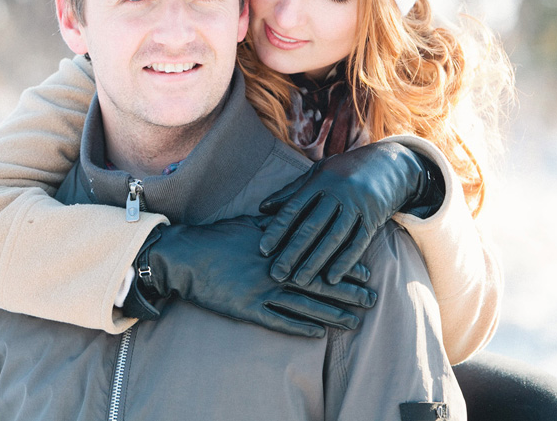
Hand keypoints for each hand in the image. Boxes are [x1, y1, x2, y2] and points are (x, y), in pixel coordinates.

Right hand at [122, 215, 376, 337]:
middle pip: (319, 282)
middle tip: (372, 298)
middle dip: (348, 292)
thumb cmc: (215, 238)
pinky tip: (318, 334)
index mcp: (277, 247)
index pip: (319, 256)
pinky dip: (300, 328)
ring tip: (354, 321)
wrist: (184, 256)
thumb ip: (275, 227)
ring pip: (305, 306)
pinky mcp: (247, 309)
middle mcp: (274, 269)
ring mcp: (261, 291)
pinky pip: (279, 322)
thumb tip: (295, 221)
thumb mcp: (248, 225)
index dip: (343, 265)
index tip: (366, 271)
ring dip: (332, 314)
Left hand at [259, 141, 443, 285]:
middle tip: (276, 273)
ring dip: (315, 261)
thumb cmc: (344, 170)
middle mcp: (337, 193)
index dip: (277, 229)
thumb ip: (291, 192)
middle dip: (292, 252)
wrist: (389, 163)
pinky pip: (358, 243)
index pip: (294, 208)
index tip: (263, 249)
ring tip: (299, 281)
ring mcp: (357, 206)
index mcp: (319, 181)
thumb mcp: (317, 173)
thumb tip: (262, 208)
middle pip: (311, 226)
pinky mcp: (374, 219)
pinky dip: (345, 262)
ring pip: (333, 238)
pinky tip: (331, 279)